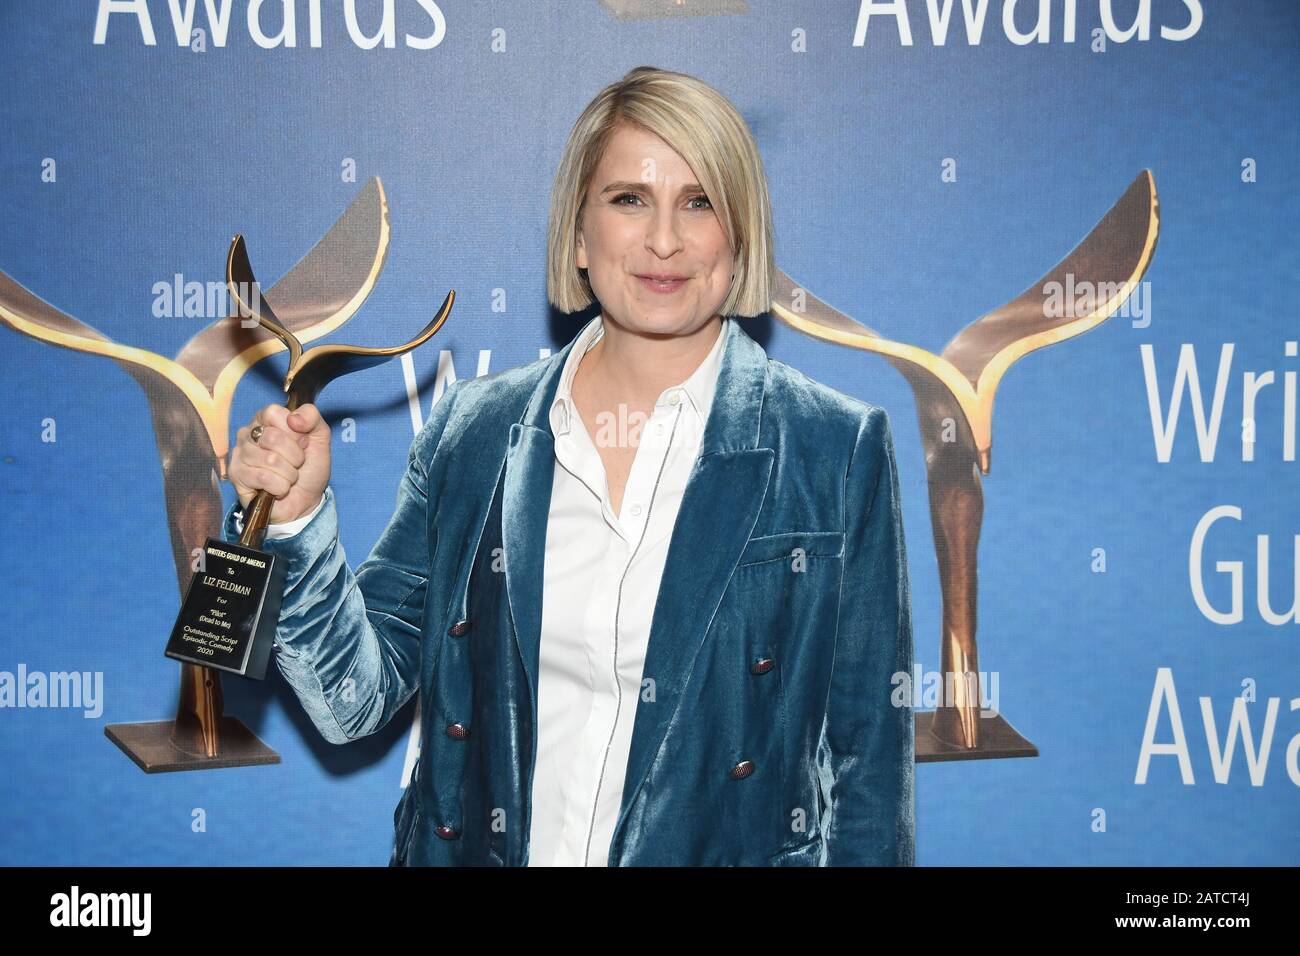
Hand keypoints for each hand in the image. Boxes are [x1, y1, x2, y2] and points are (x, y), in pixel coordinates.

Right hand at [228, 403, 331, 523]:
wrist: (306, 500)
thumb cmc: (309, 467)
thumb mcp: (320, 437)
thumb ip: (312, 417)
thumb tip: (294, 418)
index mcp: (265, 419)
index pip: (273, 413)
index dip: (294, 432)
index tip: (302, 443)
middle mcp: (248, 433)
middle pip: (272, 437)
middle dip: (295, 456)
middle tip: (296, 464)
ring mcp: (240, 454)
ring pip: (270, 460)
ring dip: (289, 474)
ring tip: (288, 477)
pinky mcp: (237, 476)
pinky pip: (264, 478)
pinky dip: (280, 487)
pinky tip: (278, 488)